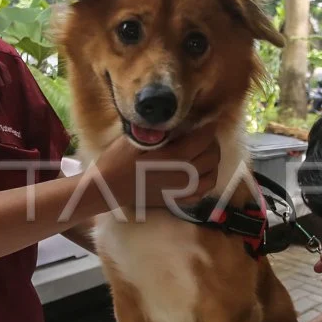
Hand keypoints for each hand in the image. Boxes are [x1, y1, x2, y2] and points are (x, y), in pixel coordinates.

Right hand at [95, 125, 221, 209]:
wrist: (109, 188)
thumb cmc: (119, 160)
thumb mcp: (137, 138)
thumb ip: (161, 130)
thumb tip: (180, 120)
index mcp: (176, 157)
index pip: (204, 139)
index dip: (209, 127)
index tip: (207, 120)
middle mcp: (185, 175)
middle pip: (212, 157)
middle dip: (212, 143)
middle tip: (204, 134)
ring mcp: (182, 190)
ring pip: (212, 176)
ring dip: (212, 162)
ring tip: (205, 152)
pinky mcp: (177, 200)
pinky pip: (202, 193)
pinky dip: (206, 182)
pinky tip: (201, 173)